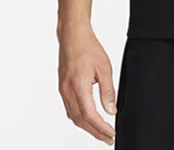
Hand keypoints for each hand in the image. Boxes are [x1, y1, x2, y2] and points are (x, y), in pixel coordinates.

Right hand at [58, 25, 117, 144]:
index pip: (89, 115)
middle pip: (80, 120)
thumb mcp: (104, 68)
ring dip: (87, 127)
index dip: (100, 128)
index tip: (111, 134)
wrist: (72, 36)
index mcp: (78, 86)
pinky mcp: (62, 88)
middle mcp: (67, 91)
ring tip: (101, 132)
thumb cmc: (88, 47)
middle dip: (95, 132)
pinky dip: (79, 117)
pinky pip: (70, 109)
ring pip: (74, 116)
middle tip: (108, 138)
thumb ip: (108, 91)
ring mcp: (63, 90)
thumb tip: (111, 110)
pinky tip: (88, 119)